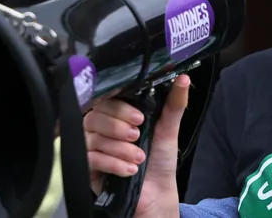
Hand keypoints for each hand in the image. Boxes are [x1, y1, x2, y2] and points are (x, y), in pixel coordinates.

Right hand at [85, 74, 189, 217]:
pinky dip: (113, 163)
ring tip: (139, 158)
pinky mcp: (88, 167)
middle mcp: (100, 127)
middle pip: (94, 116)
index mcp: (116, 114)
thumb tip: (184, 78)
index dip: (119, 107)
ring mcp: (91, 147)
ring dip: (119, 148)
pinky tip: (130, 170)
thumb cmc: (160, 159)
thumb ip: (174, 104)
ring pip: (93, 138)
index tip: (140, 118)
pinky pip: (91, 159)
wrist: (157, 194)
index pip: (106, 100)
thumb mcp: (168, 129)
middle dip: (117, 127)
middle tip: (138, 136)